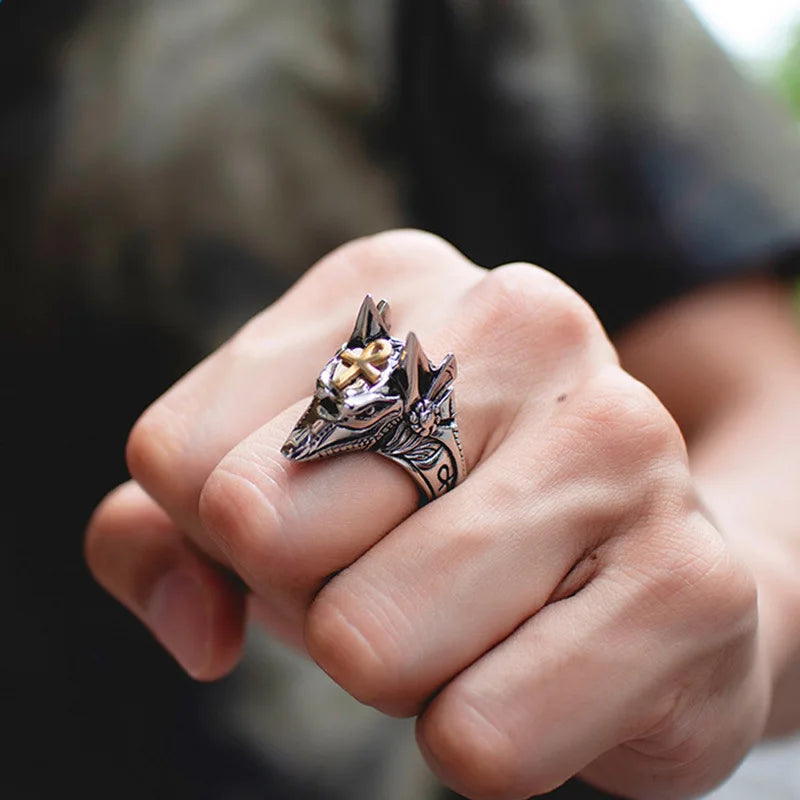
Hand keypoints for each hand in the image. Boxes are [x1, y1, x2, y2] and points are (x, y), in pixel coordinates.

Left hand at [86, 231, 767, 799]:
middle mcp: (521, 324)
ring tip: (480, 617)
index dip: (229, 536)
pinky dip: (480, 739)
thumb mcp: (274, 501)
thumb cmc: (429, 529)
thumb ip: (162, 539)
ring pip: (369, 642)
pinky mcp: (689, 581)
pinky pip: (482, 737)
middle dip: (310, 595)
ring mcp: (620, 440)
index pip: (181, 455)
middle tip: (405, 571)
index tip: (323, 522)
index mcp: (396, 282)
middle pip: (265, 528)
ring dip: (398, 671)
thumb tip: (195, 628)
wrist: (633, 576)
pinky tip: (547, 669)